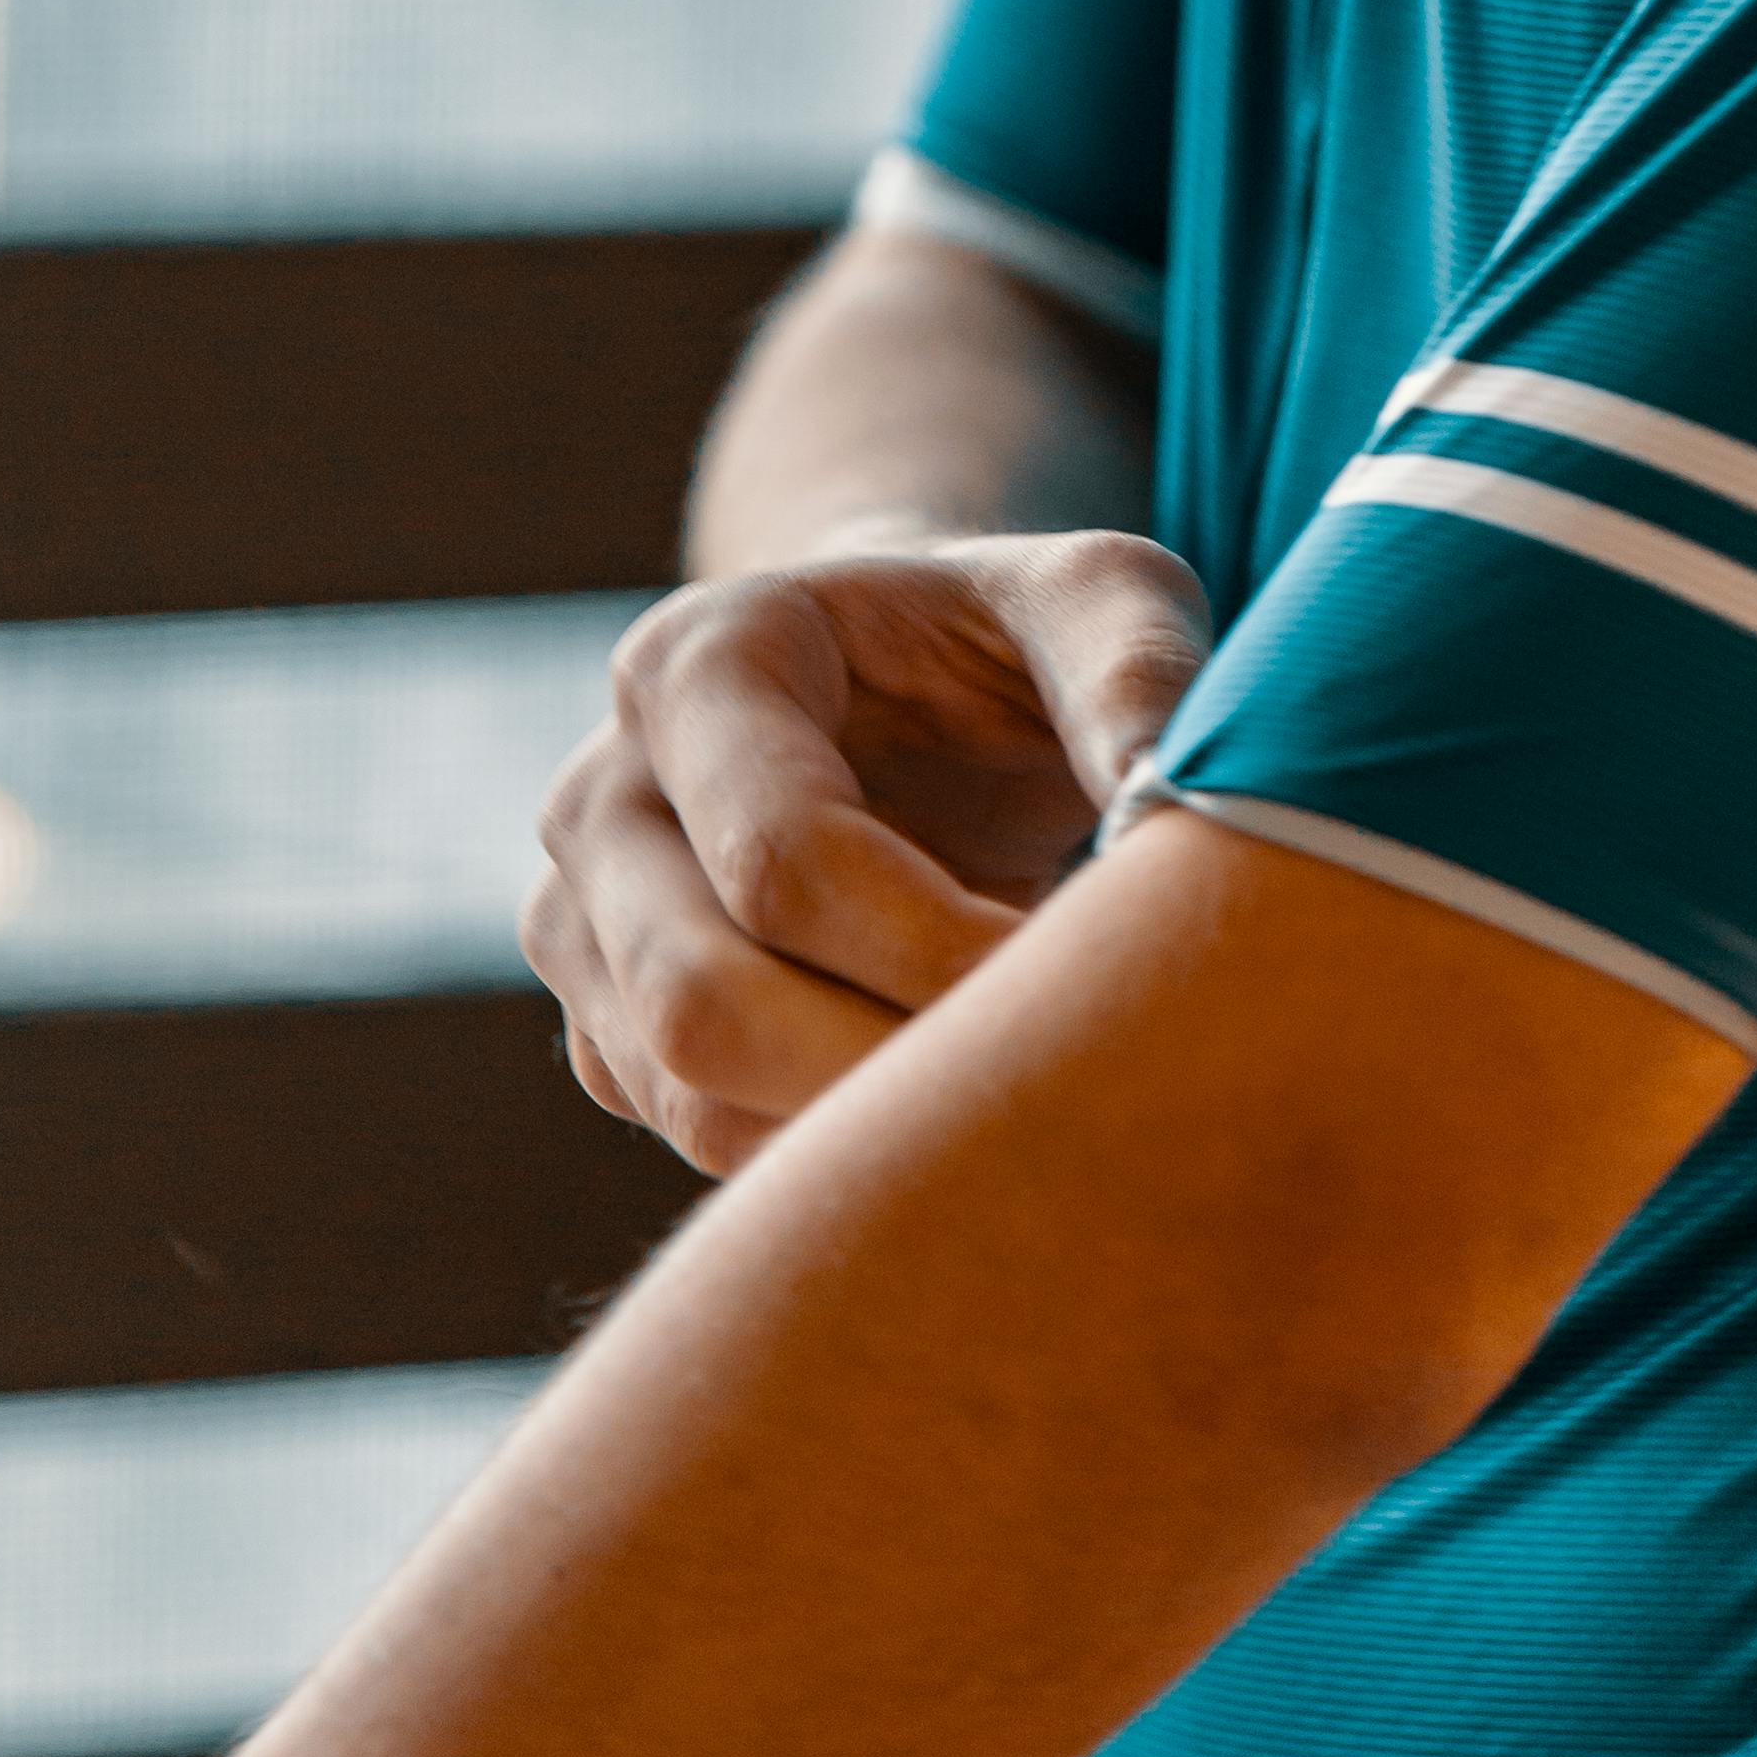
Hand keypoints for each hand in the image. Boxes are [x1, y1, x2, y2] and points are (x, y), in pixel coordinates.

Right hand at [520, 531, 1209, 1177]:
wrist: (914, 696)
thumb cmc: (1008, 642)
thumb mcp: (1096, 599)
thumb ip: (1138, 675)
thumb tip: (1172, 811)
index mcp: (696, 664)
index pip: (782, 859)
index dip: (938, 949)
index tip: (1081, 979)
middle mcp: (601, 797)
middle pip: (704, 1004)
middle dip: (894, 1065)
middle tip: (1061, 1078)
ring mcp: (584, 928)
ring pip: (697, 1098)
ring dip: (874, 1129)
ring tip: (1030, 1092)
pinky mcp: (610, 1035)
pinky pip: (710, 1144)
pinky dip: (845, 1157)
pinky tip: (964, 1111)